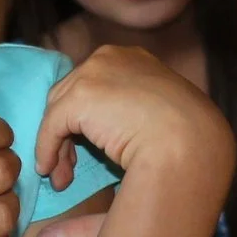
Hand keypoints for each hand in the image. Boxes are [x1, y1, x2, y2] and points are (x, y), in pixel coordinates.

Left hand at [34, 45, 231, 196]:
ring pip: (60, 110)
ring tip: (63, 178)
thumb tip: (111, 131)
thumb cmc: (185, 136)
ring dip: (59, 146)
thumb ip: (133, 112)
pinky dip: (48, 149)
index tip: (87, 146)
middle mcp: (109, 58)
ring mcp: (93, 73)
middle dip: (69, 132)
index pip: (95, 83)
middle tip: (70, 166)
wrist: (188, 143)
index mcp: (132, 58)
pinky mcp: (79, 97)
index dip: (87, 117)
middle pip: (72, 94)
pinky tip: (50, 171)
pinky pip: (52, 126)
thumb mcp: (157, 114)